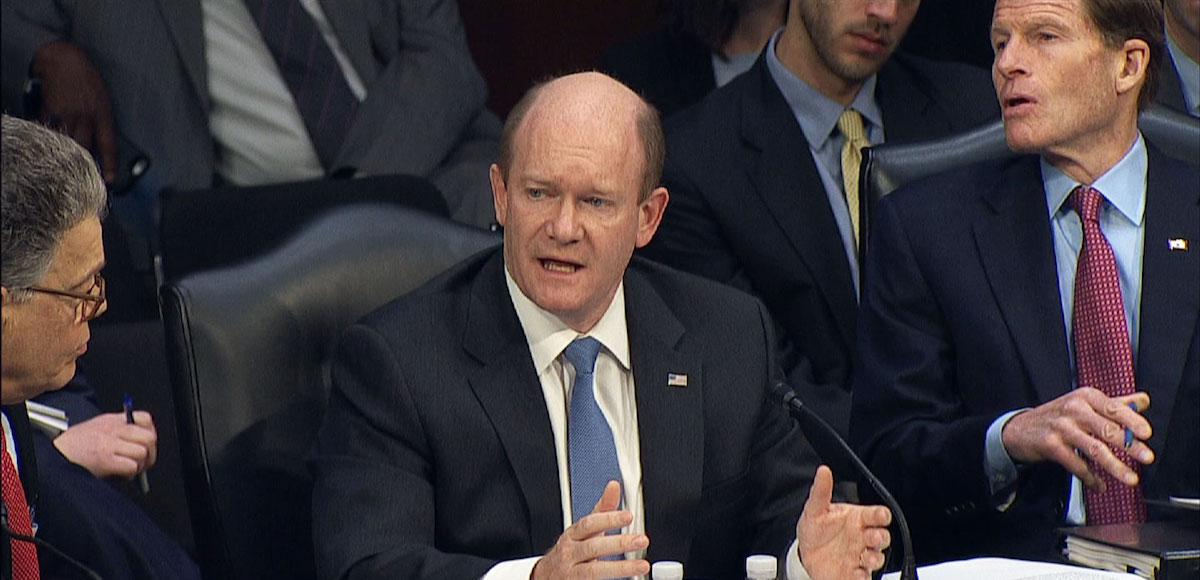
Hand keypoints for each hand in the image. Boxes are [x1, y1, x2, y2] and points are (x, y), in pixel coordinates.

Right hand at [30, 40, 116, 182]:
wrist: (65, 61)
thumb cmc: (87, 80)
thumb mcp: (102, 100)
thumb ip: (101, 121)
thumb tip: (98, 143)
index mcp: (103, 115)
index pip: (109, 145)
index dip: (109, 164)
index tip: (109, 180)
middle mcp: (86, 117)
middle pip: (84, 148)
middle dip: (82, 163)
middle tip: (79, 175)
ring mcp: (67, 114)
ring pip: (65, 142)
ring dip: (63, 153)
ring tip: (61, 163)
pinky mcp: (50, 110)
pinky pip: (48, 130)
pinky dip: (46, 137)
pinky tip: (44, 143)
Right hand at [53, 411, 157, 478]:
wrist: (50, 456)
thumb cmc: (72, 447)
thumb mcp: (96, 428)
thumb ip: (118, 432)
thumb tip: (140, 445)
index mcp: (112, 420)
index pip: (145, 418)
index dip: (150, 432)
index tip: (146, 444)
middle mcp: (113, 430)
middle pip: (149, 437)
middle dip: (150, 452)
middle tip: (142, 462)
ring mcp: (110, 444)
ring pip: (143, 452)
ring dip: (140, 465)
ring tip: (128, 469)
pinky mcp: (106, 460)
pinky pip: (132, 466)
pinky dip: (130, 473)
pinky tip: (120, 475)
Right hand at [531, 481, 649, 579]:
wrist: (546, 576)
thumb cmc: (571, 550)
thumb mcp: (584, 529)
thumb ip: (602, 510)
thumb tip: (614, 486)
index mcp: (573, 535)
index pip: (589, 524)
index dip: (608, 519)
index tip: (628, 516)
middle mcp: (570, 553)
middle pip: (593, 547)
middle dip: (619, 543)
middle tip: (642, 540)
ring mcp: (572, 573)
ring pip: (594, 570)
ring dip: (620, 568)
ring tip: (642, 565)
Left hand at [796, 466, 891, 579]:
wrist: (804, 552)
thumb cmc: (816, 528)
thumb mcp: (815, 509)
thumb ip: (821, 491)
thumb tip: (823, 471)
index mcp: (857, 519)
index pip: (875, 515)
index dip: (881, 514)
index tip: (882, 514)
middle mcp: (862, 537)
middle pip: (882, 537)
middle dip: (881, 538)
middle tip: (874, 537)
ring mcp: (860, 556)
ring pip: (877, 558)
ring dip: (875, 558)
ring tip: (867, 558)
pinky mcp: (854, 573)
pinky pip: (864, 576)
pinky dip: (863, 576)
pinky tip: (858, 574)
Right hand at [1001, 388, 1152, 491]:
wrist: (1020, 429)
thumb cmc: (1058, 416)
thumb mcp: (1084, 403)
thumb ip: (1114, 404)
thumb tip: (1143, 401)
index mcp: (1085, 397)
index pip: (1113, 408)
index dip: (1132, 420)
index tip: (1146, 433)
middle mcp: (1073, 409)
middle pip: (1106, 429)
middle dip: (1129, 445)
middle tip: (1146, 457)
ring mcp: (1061, 427)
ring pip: (1093, 449)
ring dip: (1115, 466)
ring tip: (1130, 478)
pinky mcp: (1051, 445)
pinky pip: (1076, 464)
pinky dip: (1090, 477)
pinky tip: (1100, 485)